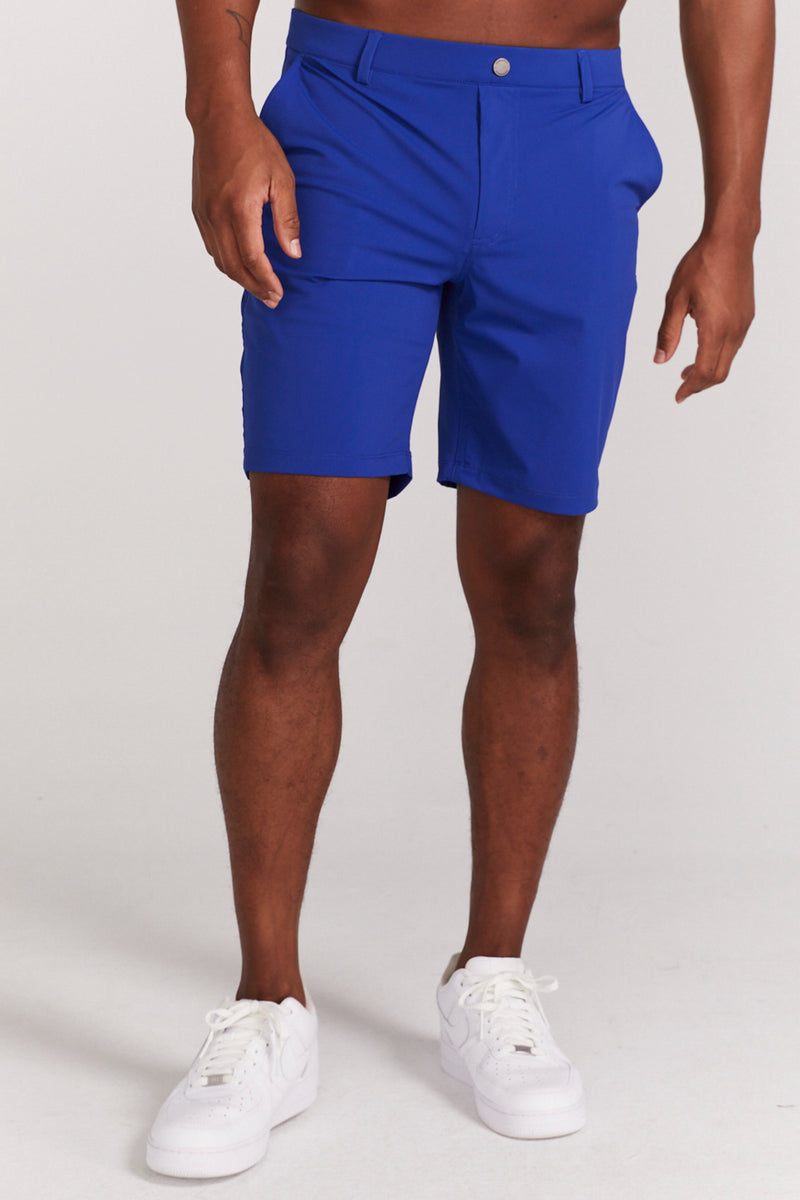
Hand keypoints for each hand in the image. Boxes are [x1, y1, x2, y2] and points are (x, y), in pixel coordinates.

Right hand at [190, 107, 300, 307]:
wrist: (219, 119)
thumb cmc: (254, 144)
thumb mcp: (282, 179)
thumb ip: (288, 219)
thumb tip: (294, 253)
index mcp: (239, 209)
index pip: (253, 259)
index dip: (266, 280)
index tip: (278, 293)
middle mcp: (217, 215)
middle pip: (234, 267)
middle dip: (254, 287)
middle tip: (271, 299)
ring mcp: (204, 214)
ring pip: (220, 260)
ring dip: (239, 278)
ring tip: (259, 286)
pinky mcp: (198, 210)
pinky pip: (212, 246)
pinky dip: (226, 261)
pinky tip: (241, 264)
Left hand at [654, 232, 755, 402]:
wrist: (730, 240)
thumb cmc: (700, 264)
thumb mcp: (675, 299)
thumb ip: (668, 332)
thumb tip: (660, 360)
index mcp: (715, 328)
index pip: (704, 371)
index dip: (690, 388)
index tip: (678, 396)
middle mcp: (734, 329)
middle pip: (719, 373)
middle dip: (700, 385)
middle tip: (681, 389)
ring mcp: (744, 323)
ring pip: (728, 360)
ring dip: (709, 371)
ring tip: (687, 371)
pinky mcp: (747, 315)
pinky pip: (734, 346)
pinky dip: (718, 356)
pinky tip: (703, 349)